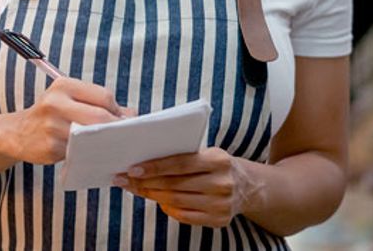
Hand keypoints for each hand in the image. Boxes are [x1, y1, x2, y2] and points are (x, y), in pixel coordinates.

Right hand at [0, 77, 128, 164]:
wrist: (17, 133)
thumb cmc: (51, 115)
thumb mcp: (69, 99)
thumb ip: (99, 103)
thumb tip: (132, 115)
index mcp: (63, 85)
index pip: (104, 96)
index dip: (117, 110)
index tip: (122, 120)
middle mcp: (56, 103)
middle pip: (101, 116)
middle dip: (117, 127)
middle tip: (125, 136)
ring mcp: (53, 126)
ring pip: (92, 136)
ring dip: (107, 142)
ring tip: (112, 144)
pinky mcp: (51, 147)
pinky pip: (81, 152)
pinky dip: (92, 154)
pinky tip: (95, 154)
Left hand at [113, 148, 255, 227]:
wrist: (247, 186)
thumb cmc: (216, 165)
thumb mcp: (206, 153)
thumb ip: (181, 156)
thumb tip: (143, 162)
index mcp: (218, 160)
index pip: (179, 163)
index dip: (154, 167)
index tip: (132, 169)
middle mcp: (222, 183)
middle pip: (175, 185)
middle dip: (146, 182)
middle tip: (124, 179)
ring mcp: (222, 204)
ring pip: (176, 201)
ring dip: (151, 195)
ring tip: (135, 189)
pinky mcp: (219, 220)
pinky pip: (184, 216)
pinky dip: (167, 208)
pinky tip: (156, 201)